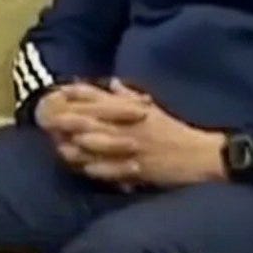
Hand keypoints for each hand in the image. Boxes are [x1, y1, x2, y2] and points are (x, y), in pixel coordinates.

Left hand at [54, 80, 226, 187]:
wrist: (201, 155)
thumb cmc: (178, 132)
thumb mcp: (156, 110)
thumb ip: (132, 97)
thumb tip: (114, 83)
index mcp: (137, 111)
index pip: (105, 98)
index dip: (83, 94)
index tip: (62, 90)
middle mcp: (133, 127)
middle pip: (98, 120)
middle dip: (73, 119)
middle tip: (52, 119)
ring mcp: (135, 148)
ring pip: (102, 145)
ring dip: (80, 145)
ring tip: (60, 146)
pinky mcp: (140, 169)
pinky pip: (115, 169)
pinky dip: (98, 168)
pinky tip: (84, 169)